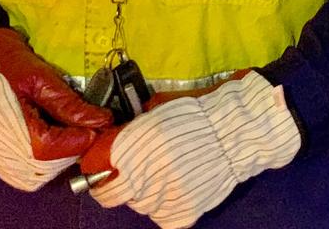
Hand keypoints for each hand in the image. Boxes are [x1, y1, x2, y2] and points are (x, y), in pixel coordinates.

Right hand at [0, 27, 111, 190]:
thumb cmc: (7, 67)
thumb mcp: (41, 79)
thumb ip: (71, 105)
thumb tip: (102, 121)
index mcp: (18, 135)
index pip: (61, 149)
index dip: (84, 137)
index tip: (101, 123)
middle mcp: (11, 157)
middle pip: (57, 163)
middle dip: (77, 143)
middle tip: (90, 122)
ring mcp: (7, 163)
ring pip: (50, 169)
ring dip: (65, 150)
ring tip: (71, 125)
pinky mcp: (7, 163)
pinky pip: (37, 169)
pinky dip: (51, 155)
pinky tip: (55, 134)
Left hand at [80, 70, 300, 228]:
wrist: (234, 130)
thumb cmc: (194, 112)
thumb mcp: (155, 110)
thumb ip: (130, 131)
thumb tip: (110, 145)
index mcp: (137, 143)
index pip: (99, 168)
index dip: (95, 169)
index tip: (97, 168)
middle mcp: (147, 172)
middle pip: (114, 193)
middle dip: (112, 184)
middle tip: (119, 177)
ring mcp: (166, 196)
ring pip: (138, 205)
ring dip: (141, 193)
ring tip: (158, 176)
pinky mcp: (184, 213)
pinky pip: (161, 217)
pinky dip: (162, 206)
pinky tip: (172, 188)